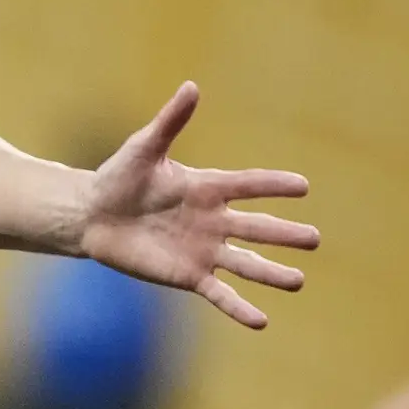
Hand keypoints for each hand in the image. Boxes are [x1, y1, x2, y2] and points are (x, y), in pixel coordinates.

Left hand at [74, 83, 317, 330]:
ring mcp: (203, 251)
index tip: (303, 186)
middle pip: (256, 228)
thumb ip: (171, 123)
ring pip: (245, 264)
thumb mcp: (144, 148)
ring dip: (271, 273)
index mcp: (207, 188)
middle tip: (314, 240)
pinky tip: (262, 320)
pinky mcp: (187, 276)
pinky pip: (219, 293)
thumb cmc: (118, 177)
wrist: (93, 216)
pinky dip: (239, 307)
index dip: (274, 185)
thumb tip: (191, 87)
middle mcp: (213, 221)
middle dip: (284, 234)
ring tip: (299, 281)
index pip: (249, 185)